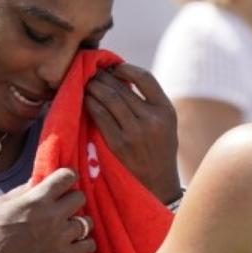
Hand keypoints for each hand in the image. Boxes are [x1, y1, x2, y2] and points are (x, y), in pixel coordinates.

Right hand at [0, 168, 95, 252]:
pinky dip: (84, 244)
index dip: (68, 176)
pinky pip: (89, 245)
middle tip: (65, 208)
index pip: (67, 176)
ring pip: (88, 222)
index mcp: (37, 199)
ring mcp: (61, 237)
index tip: (66, 182)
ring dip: (80, 223)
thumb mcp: (1, 204)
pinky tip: (75, 245)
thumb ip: (22, 191)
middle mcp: (53, 216)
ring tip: (70, 229)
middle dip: (73, 200)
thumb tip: (39, 180)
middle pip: (80, 197)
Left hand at [85, 63, 180, 203]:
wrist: (158, 184)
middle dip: (103, 77)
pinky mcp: (118, 144)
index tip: (115, 68)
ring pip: (108, 99)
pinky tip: (86, 100)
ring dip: (94, 87)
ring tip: (87, 84)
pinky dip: (90, 104)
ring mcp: (134, 132)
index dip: (126, 69)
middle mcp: (151, 119)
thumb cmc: (159, 150)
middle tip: (93, 73)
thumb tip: (119, 78)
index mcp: (166, 110)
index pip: (144, 78)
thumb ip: (150, 103)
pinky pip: (100, 116)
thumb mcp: (165, 124)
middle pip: (121, 87)